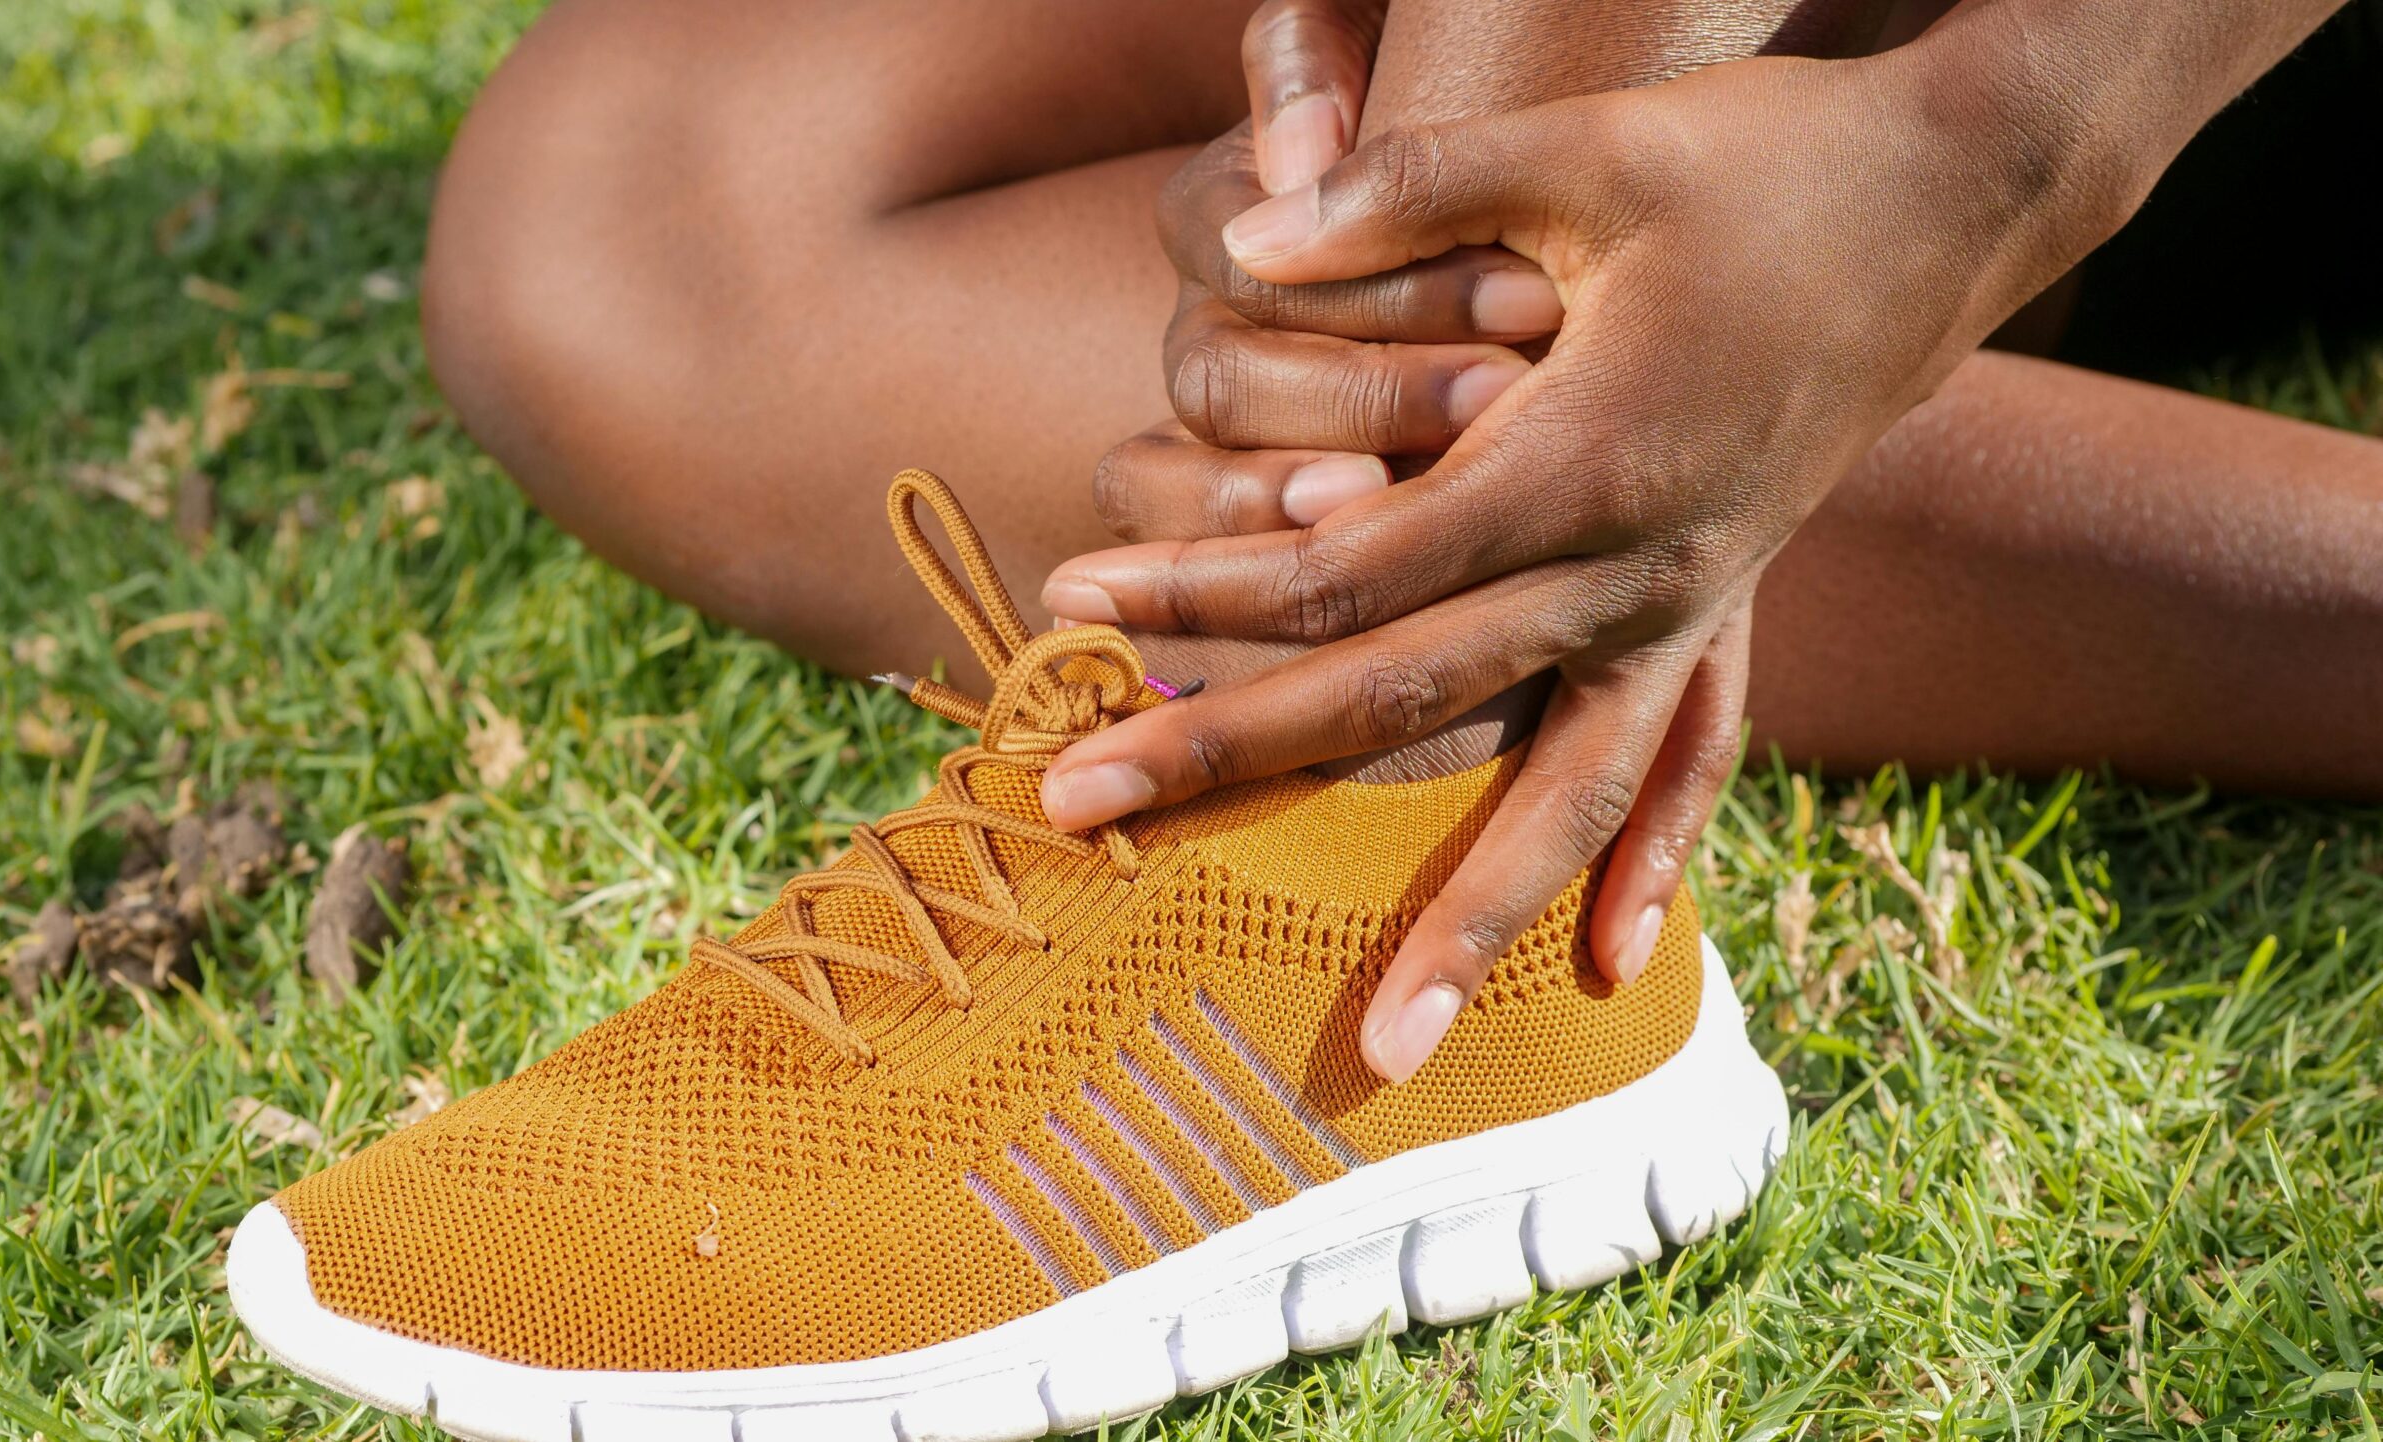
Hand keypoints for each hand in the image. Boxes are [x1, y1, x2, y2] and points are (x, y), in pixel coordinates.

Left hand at [1044, 44, 2125, 1080]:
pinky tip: (1617, 959)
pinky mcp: (1726, 602)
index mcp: (1580, 459)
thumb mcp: (1585, 152)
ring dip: (1463, 923)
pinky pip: (1688, 759)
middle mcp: (1633, 565)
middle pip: (1400, 698)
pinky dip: (1648, 856)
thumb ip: (1406, 190)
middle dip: (1225, 758)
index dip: (1201, 588)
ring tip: (1384, 1049)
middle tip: (1067, 810)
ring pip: (1558, 795)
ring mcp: (1689, 603)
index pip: (1346, 565)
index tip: (1071, 604)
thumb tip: (1247, 238)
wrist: (1954, 198)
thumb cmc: (1763, 160)